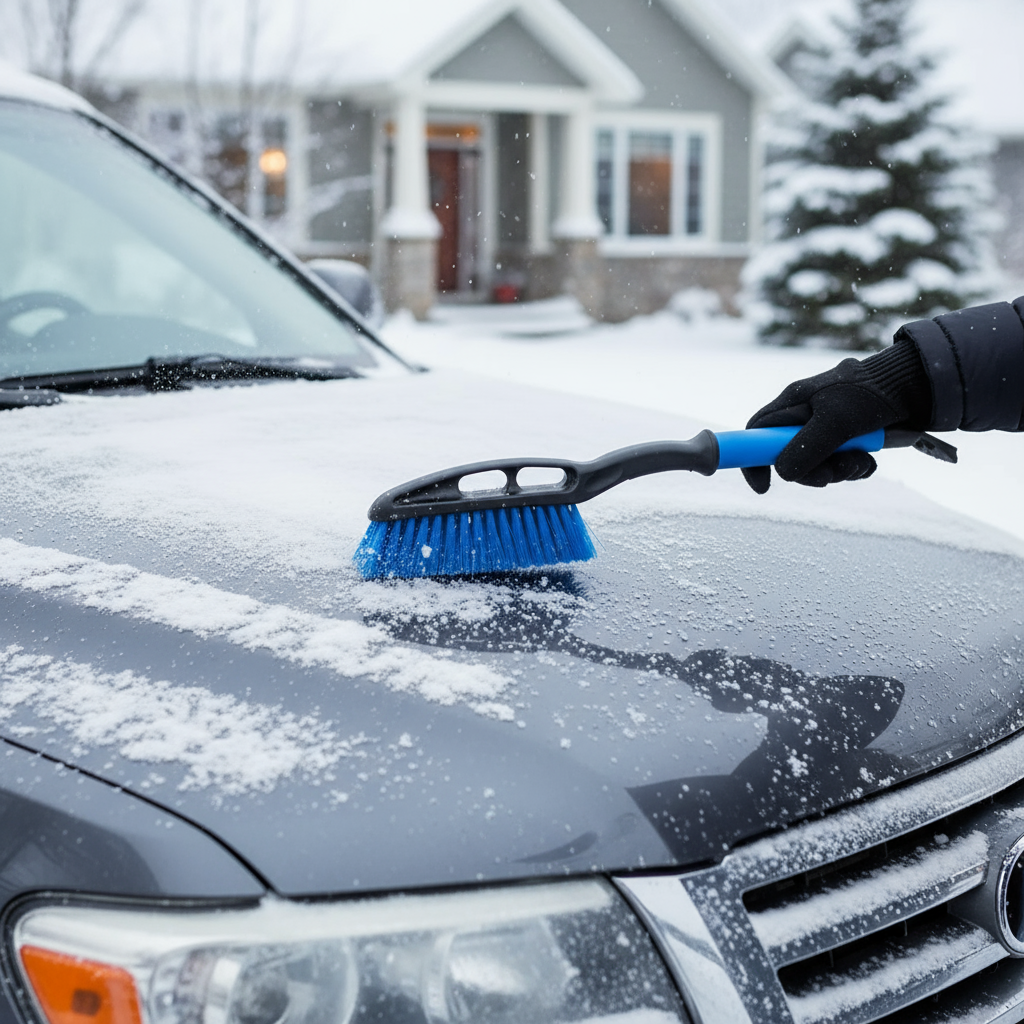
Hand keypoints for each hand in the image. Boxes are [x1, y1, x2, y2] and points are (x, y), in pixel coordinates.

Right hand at [742, 341, 930, 493]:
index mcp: (793, 404)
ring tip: (861, 461)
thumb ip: (806, 447)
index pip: (756, 433)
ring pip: (818, 465)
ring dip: (840, 471)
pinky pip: (840, 465)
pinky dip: (855, 468)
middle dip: (812, 472)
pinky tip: (870, 460)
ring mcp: (826, 429)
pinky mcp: (847, 439)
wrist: (916, 387)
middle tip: (833, 474)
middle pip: (788, 458)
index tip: (764, 486)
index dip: (753, 460)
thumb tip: (782, 473)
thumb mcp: (836, 421)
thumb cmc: (872, 394)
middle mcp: (805, 417)